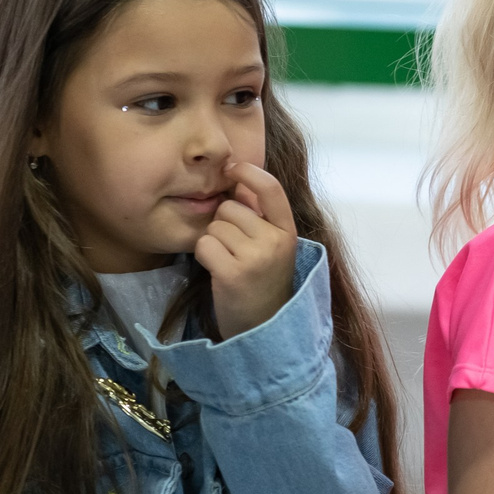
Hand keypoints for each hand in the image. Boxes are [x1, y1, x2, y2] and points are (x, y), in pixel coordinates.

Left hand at [196, 163, 300, 337]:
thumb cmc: (263, 282)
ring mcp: (256, 257)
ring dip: (214, 241)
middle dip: (223, 223)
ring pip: (215, 226)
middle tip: (233, 248)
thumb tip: (237, 181)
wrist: (263, 326)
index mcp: (288, 231)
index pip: (271, 188)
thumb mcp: (271, 247)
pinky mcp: (233, 273)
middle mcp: (275, 241)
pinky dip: (205, 256)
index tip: (233, 167)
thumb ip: (259, 217)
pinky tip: (217, 271)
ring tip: (228, 261)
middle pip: (230, 208)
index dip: (249, 172)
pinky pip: (205, 244)